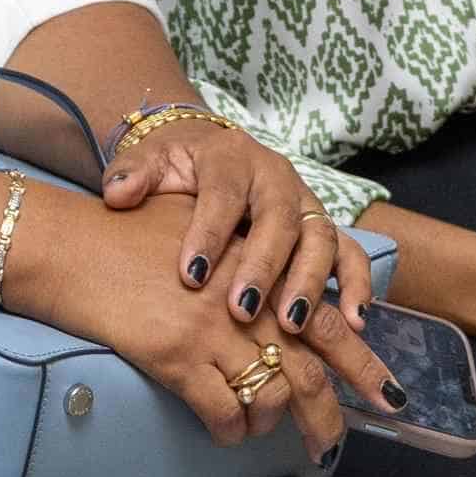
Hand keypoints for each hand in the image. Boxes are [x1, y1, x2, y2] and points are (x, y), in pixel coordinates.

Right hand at [10, 180, 359, 459]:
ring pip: (268, 396)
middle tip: (332, 446)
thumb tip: (268, 302)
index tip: (390, 398)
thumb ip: (237, 260)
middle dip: (329, 418)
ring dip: (268, 424)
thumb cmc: (122, 235)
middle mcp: (243, 300)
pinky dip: (228, 431)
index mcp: (255, 269)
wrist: (66, 243)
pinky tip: (222, 433)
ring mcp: (211, 329)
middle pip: (309, 371)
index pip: (327, 320)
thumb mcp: (194, 229)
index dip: (362, 364)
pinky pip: (221, 412)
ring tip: (259, 430)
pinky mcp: (176, 354)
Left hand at [102, 114, 375, 355]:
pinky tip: (354, 318)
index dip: (210, 234)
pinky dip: (358, 283)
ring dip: (310, 282)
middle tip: (242, 310)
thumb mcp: (150, 162)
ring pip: (320, 237)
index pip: (223, 195)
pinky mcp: (324, 227)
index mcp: (230, 158)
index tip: (191, 276)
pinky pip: (352, 252)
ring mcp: (305, 201)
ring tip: (292, 324)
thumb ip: (132, 176)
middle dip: (263, 267)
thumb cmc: (175, 167)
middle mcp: (276, 177)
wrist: (205, 152)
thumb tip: (118, 194)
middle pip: (279, 219)